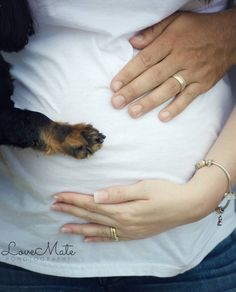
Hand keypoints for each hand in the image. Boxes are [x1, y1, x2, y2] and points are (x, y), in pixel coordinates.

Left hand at [51, 176, 222, 241]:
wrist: (187, 206)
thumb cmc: (166, 192)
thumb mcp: (143, 188)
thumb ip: (118, 193)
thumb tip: (95, 196)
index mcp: (123, 210)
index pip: (92, 204)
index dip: (74, 199)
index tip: (58, 196)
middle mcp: (123, 223)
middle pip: (92, 215)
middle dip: (71, 210)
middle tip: (53, 207)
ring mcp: (129, 231)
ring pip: (98, 229)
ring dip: (79, 227)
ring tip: (63, 227)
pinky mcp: (135, 234)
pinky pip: (111, 238)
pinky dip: (97, 238)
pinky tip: (88, 239)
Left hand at [110, 10, 234, 120]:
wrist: (230, 37)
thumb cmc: (198, 29)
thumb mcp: (175, 20)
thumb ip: (153, 31)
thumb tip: (133, 42)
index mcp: (171, 41)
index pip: (145, 59)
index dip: (128, 73)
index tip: (115, 86)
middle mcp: (180, 58)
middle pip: (153, 76)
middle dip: (133, 91)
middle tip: (117, 103)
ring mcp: (192, 72)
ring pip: (168, 89)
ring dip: (150, 102)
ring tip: (133, 113)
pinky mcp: (202, 84)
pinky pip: (188, 98)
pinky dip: (176, 108)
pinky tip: (163, 117)